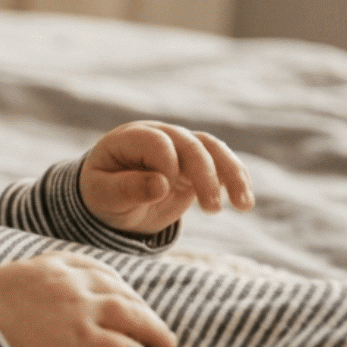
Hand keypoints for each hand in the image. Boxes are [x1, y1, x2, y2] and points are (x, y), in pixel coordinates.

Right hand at [0, 252, 176, 346]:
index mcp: (46, 266)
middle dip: (140, 306)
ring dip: (156, 332)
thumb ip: (18, 287)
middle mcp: (71, 283)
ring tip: (168, 346)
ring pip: (135, 317)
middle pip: (120, 291)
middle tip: (152, 324)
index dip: (115, 283)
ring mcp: (82, 313)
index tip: (123, 295)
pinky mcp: (87, 345)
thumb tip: (17, 300)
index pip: (94, 268)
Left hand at [81, 121, 251, 234]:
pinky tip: (244, 200)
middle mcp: (158, 135)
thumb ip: (128, 189)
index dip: (166, 165)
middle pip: (191, 145)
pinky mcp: (195, 162)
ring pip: (213, 149)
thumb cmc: (102, 195)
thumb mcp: (104, 196)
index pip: (157, 142)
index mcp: (129, 138)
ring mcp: (179, 146)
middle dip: (205, 177)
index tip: (162, 192)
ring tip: (244, 205)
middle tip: (213, 210)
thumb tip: (161, 185)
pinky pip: (222, 163)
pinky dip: (235, 179)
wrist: (112, 200)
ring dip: (231, 175)